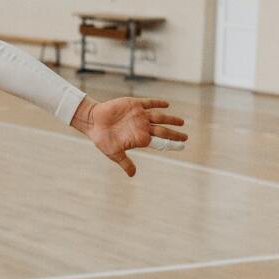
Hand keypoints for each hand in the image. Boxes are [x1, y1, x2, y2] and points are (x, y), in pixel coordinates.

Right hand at [72, 95, 186, 176]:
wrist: (93, 121)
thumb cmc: (102, 138)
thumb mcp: (114, 153)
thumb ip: (125, 163)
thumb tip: (133, 175)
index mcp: (140, 138)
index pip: (160, 142)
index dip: (172, 144)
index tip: (182, 146)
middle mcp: (142, 127)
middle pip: (163, 131)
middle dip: (175, 134)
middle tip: (185, 137)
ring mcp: (140, 116)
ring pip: (160, 117)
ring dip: (171, 119)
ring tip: (181, 122)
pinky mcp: (134, 105)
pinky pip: (149, 103)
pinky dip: (158, 104)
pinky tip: (167, 105)